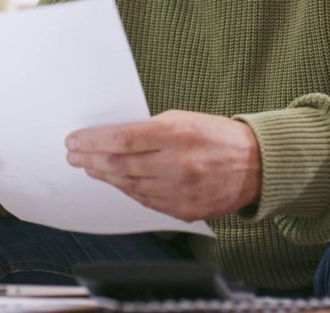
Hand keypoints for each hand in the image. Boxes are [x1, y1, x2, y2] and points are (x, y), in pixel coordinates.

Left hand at [64, 110, 260, 221]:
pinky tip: (115, 181)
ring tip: (90, 166)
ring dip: (104, 175)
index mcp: (177, 135)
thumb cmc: (218, 136)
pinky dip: (126, 189)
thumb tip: (113, 138)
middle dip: (90, 159)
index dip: (93, 141)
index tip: (75, 140)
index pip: (122, 139)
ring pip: (128, 185)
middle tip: (74, 154)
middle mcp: (177, 165)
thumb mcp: (184, 118)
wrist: (256, 165)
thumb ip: (149, 129)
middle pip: (120, 164)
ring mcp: (180, 191)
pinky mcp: (184, 210)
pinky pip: (145, 201)